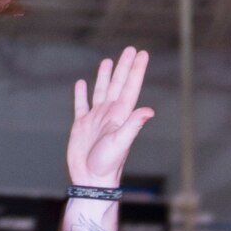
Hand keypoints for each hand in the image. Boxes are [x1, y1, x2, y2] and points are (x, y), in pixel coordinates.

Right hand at [68, 49, 152, 189]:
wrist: (91, 180)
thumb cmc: (108, 164)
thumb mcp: (121, 143)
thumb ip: (133, 125)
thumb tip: (149, 110)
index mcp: (120, 114)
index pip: (130, 87)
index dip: (136, 70)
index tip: (142, 53)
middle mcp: (110, 113)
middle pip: (118, 84)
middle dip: (124, 66)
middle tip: (130, 49)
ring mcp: (96, 119)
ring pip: (100, 91)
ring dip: (105, 76)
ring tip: (108, 61)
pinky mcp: (81, 126)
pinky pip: (81, 105)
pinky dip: (81, 94)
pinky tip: (81, 84)